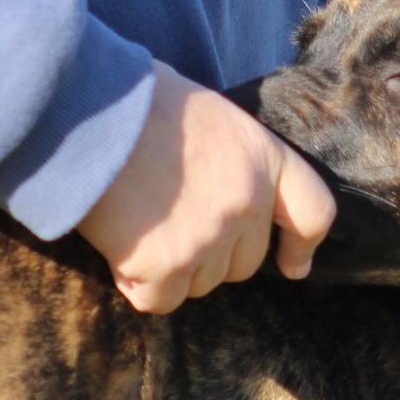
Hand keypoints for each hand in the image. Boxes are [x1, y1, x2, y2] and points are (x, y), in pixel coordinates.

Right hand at [78, 61, 336, 314]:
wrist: (86, 107)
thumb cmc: (137, 99)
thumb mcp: (207, 114)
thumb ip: (230, 159)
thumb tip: (220, 189)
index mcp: (264, 157)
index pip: (313, 213)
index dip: (302, 245)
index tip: (293, 266)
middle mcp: (246, 202)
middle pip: (244, 263)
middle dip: (210, 256)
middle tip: (168, 223)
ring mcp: (208, 237)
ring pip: (200, 285)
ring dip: (171, 269)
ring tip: (137, 222)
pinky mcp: (165, 264)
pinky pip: (158, 299)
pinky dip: (136, 283)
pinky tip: (117, 244)